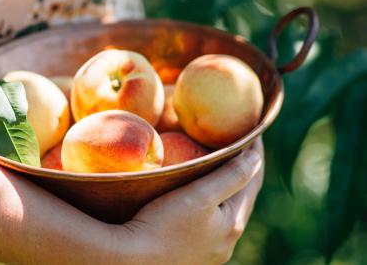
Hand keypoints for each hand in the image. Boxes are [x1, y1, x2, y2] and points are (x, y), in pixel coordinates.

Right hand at [109, 138, 263, 263]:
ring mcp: (209, 251)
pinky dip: (211, 205)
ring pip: (225, 213)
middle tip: (238, 146)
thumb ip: (231, 176)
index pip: (252, 182)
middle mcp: (226, 242)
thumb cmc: (162, 223)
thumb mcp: (199, 195)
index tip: (253, 131)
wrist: (129, 259)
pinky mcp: (191, 255)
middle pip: (241, 198)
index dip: (255, 155)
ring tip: (219, 168)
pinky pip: (209, 224)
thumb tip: (256, 158)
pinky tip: (198, 200)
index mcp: (233, 225)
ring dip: (226, 190)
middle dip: (242, 173)